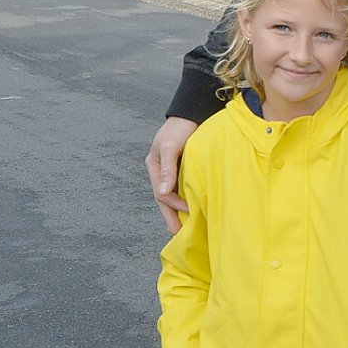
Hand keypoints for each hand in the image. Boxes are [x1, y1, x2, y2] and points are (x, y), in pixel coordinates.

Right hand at [146, 116, 199, 234]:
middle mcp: (161, 171)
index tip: (190, 211)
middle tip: (178, 234)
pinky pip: (182, 187)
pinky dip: (186, 197)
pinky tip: (193, 206)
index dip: (175, 205)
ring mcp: (172, 169)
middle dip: (171, 216)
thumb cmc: (180, 128)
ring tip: (185, 226)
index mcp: (154, 167)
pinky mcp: (183, 167)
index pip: (162, 194)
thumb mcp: (171, 147)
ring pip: (173, 194)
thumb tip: (162, 193)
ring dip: (178, 209)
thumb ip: (167, 168)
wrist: (191, 113)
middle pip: (165, 199)